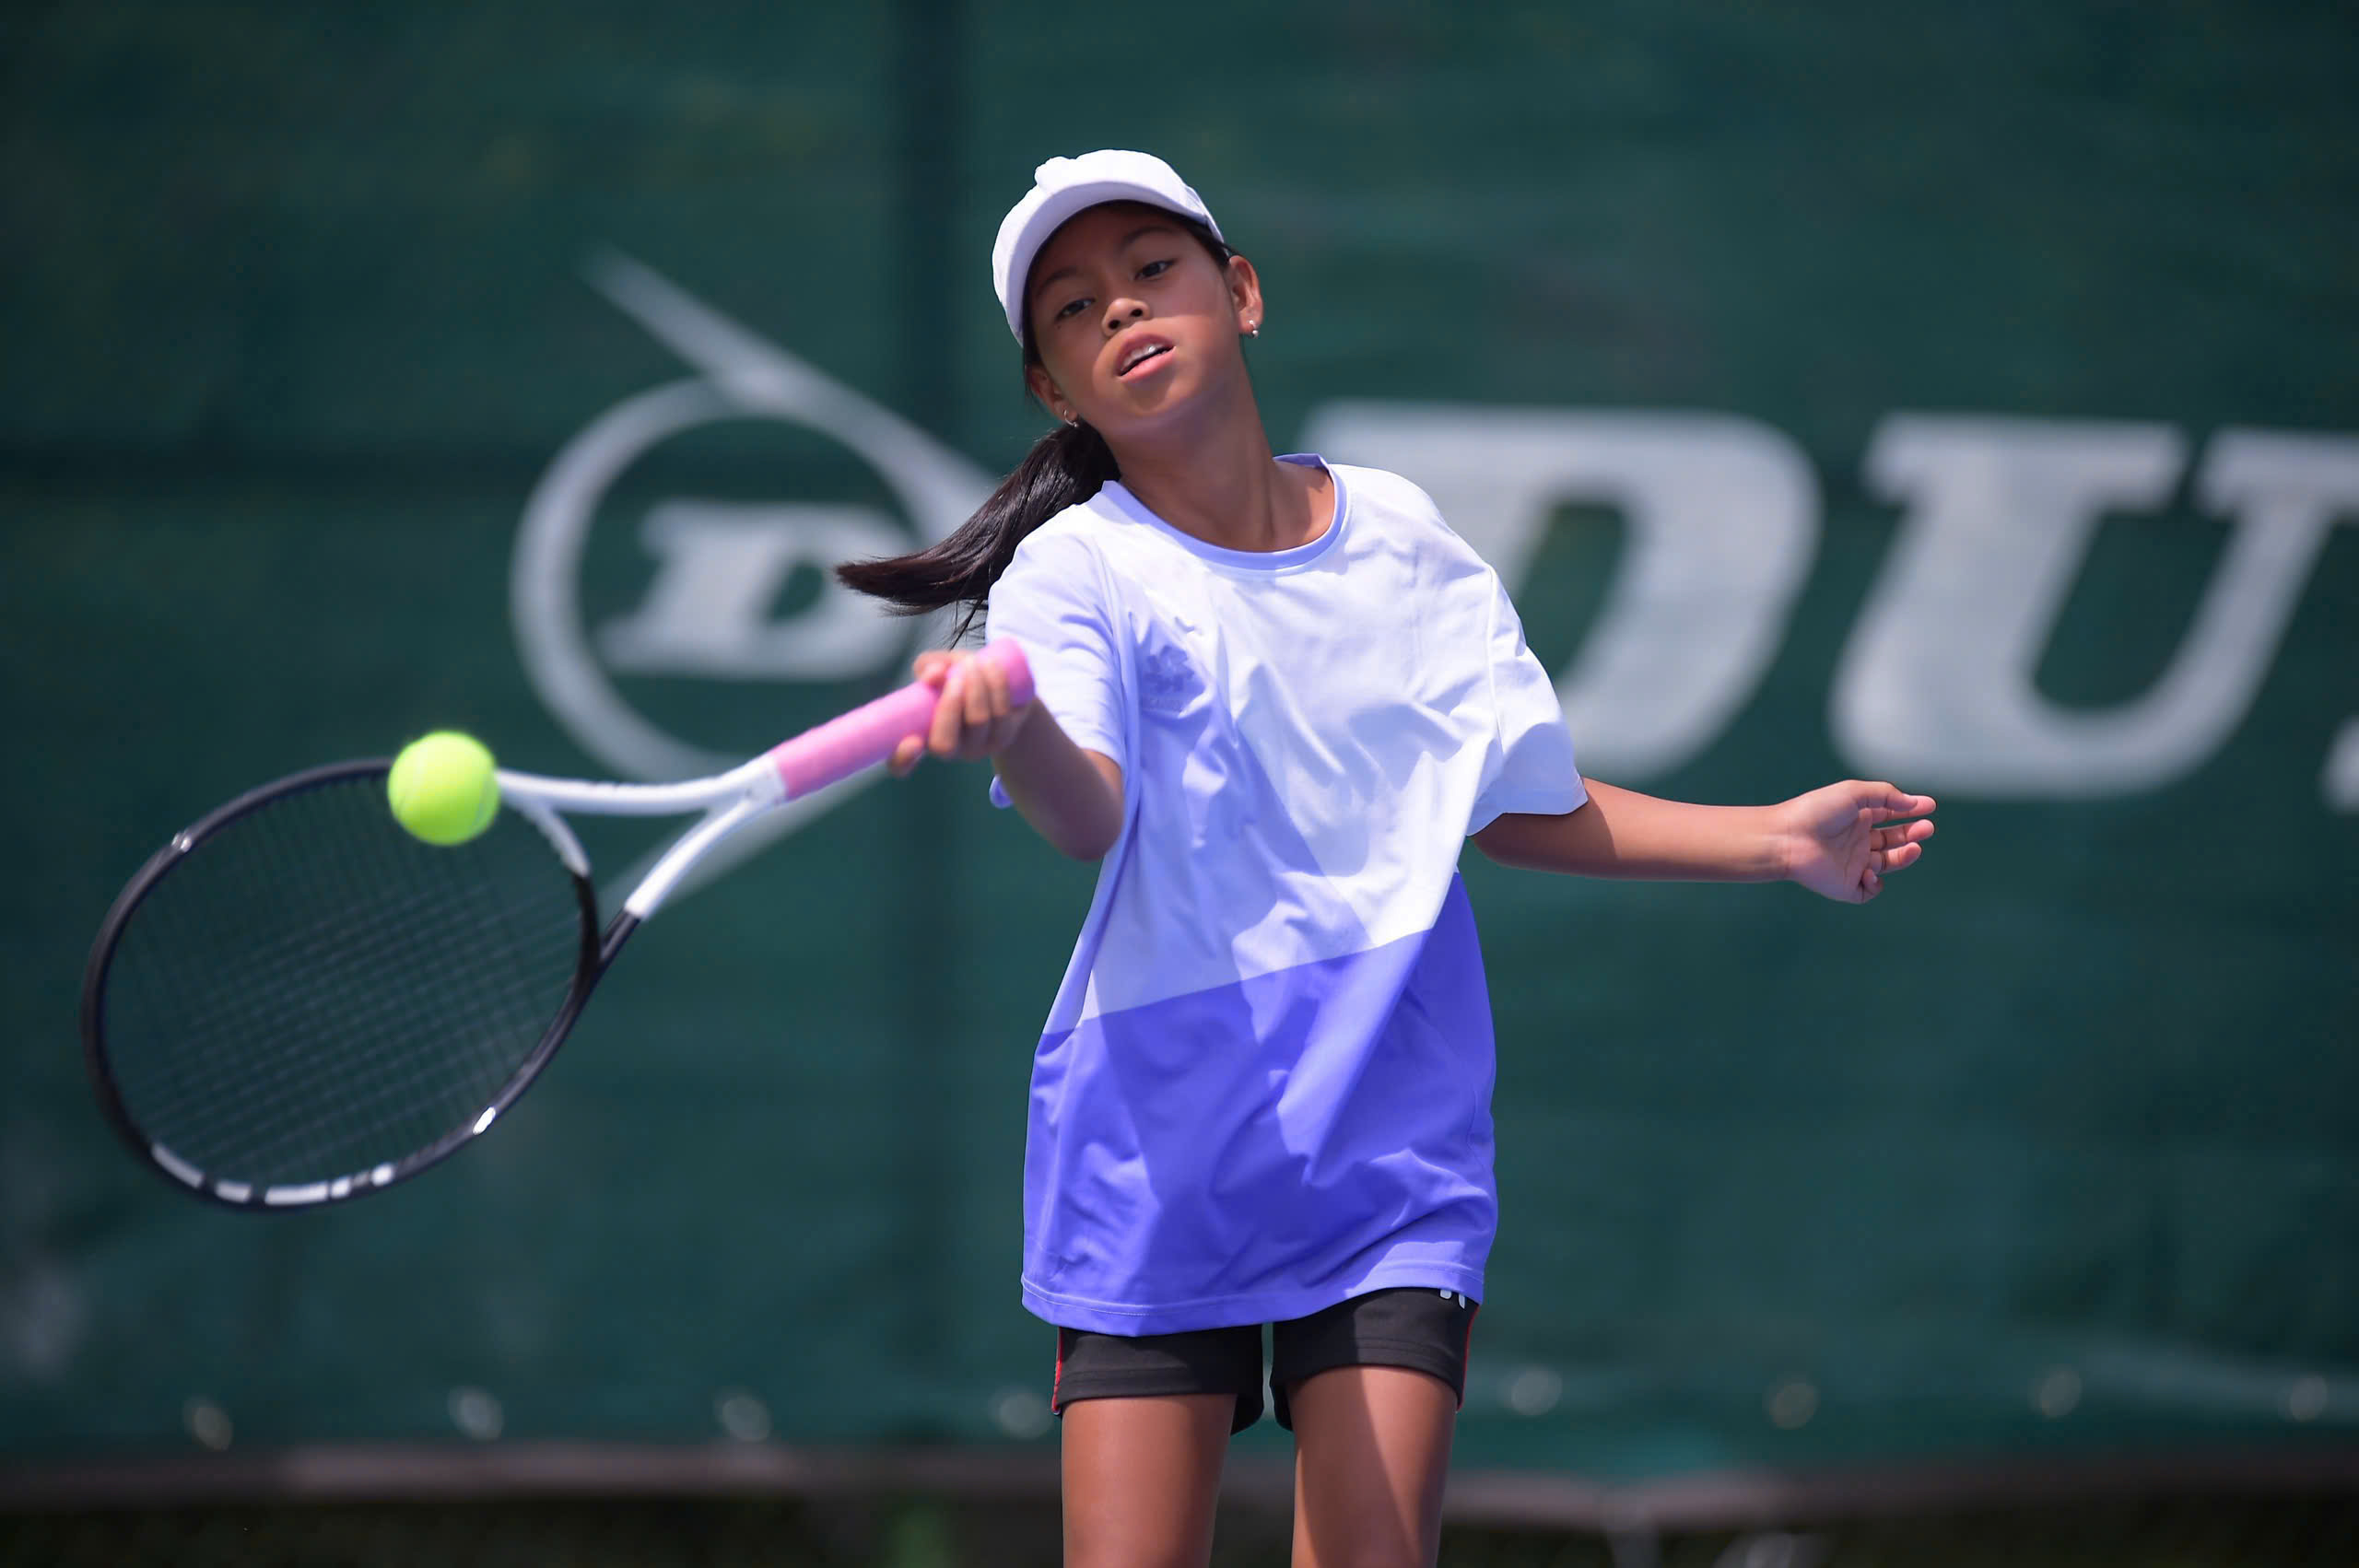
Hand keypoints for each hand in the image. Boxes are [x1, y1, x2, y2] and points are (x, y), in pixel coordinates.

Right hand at [888, 649, 1034, 775]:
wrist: (1003, 689)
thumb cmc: (959, 680)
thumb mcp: (937, 670)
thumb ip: (928, 667)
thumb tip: (936, 673)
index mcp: (921, 738)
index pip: (902, 764)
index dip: (903, 759)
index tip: (911, 742)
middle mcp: (949, 750)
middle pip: (945, 744)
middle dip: (950, 706)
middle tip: (955, 676)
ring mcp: (978, 748)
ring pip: (977, 722)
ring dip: (974, 688)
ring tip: (972, 662)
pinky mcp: (1003, 737)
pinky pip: (1000, 713)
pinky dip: (995, 685)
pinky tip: (990, 665)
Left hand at [1774, 781, 1936, 903]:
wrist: (1787, 838)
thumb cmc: (1817, 811)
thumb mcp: (1854, 792)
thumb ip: (1886, 795)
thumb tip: (1913, 802)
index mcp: (1856, 817)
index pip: (1890, 815)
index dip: (1911, 811)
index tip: (1930, 806)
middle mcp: (1856, 840)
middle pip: (1893, 839)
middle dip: (1913, 834)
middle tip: (1927, 828)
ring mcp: (1852, 863)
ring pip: (1887, 863)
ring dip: (1905, 856)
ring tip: (1915, 848)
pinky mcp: (1846, 886)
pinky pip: (1869, 889)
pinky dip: (1876, 883)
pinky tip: (1868, 870)